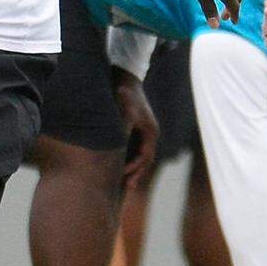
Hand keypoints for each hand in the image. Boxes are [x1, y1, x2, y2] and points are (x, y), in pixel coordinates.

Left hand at [112, 70, 158, 184]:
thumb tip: (117, 146)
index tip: (123, 178)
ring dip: (132, 167)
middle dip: (135, 173)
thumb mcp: (124, 111)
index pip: (145, 157)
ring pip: (139, 154)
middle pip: (144, 159)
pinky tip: (116, 164)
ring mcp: (143, 131)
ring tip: (122, 183)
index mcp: (150, 132)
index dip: (135, 169)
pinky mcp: (135, 128)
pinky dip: (126, 157)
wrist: (124, 76)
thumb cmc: (125, 94)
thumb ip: (122, 129)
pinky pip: (132, 147)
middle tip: (125, 188)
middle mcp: (149, 134)